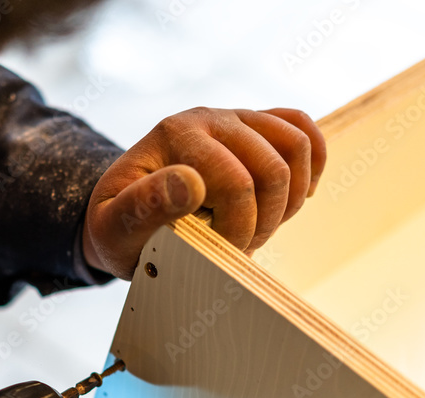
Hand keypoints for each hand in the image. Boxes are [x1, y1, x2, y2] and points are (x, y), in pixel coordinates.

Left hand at [82, 107, 326, 279]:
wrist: (122, 213)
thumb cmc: (119, 227)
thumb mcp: (114, 228)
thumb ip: (143, 207)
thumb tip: (190, 183)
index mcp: (172, 136)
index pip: (236, 184)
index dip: (238, 230)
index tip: (216, 252)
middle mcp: (205, 118)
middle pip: (272, 170)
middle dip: (264, 222)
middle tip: (237, 246)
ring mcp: (234, 118)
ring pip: (295, 148)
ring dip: (289, 200)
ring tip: (258, 226)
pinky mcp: (253, 126)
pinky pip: (299, 127)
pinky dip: (311, 162)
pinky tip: (297, 196)